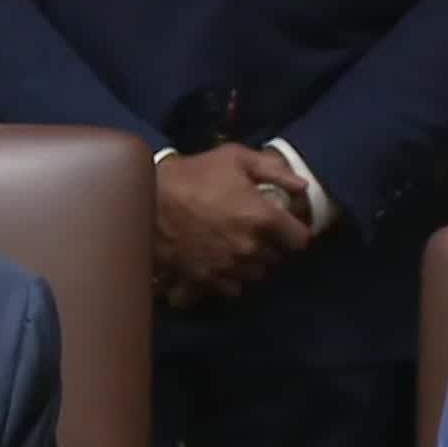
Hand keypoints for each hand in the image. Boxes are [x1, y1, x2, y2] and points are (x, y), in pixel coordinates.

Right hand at [154, 144, 311, 306]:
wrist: (146, 202)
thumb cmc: (191, 175)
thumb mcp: (234, 158)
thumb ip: (274, 170)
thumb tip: (302, 188)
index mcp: (262, 218)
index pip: (299, 239)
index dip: (294, 230)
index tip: (284, 225)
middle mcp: (249, 248)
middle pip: (277, 258)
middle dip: (270, 245)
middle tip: (254, 231)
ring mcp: (227, 267)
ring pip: (255, 274)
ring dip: (251, 262)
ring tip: (236, 246)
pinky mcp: (205, 280)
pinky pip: (231, 288)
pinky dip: (230, 277)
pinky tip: (220, 261)